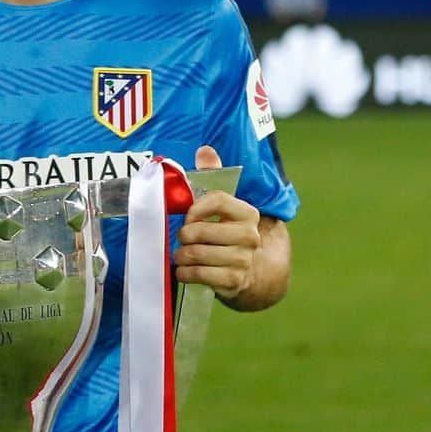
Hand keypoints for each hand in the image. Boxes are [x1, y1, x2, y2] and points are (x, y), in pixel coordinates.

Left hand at [172, 145, 261, 299]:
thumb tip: (205, 150)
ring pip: (197, 253)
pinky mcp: (234, 281)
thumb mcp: (222, 206)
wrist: (248, 272)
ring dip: (181, 255)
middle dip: (184, 236)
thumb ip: (213, 176)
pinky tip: (183, 270)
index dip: (195, 207)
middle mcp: (250, 236)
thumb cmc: (225, 233)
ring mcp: (244, 260)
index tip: (187, 216)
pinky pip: (199, 274)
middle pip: (202, 231)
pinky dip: (185, 273)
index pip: (218, 200)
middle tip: (181, 239)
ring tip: (180, 255)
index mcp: (248, 213)